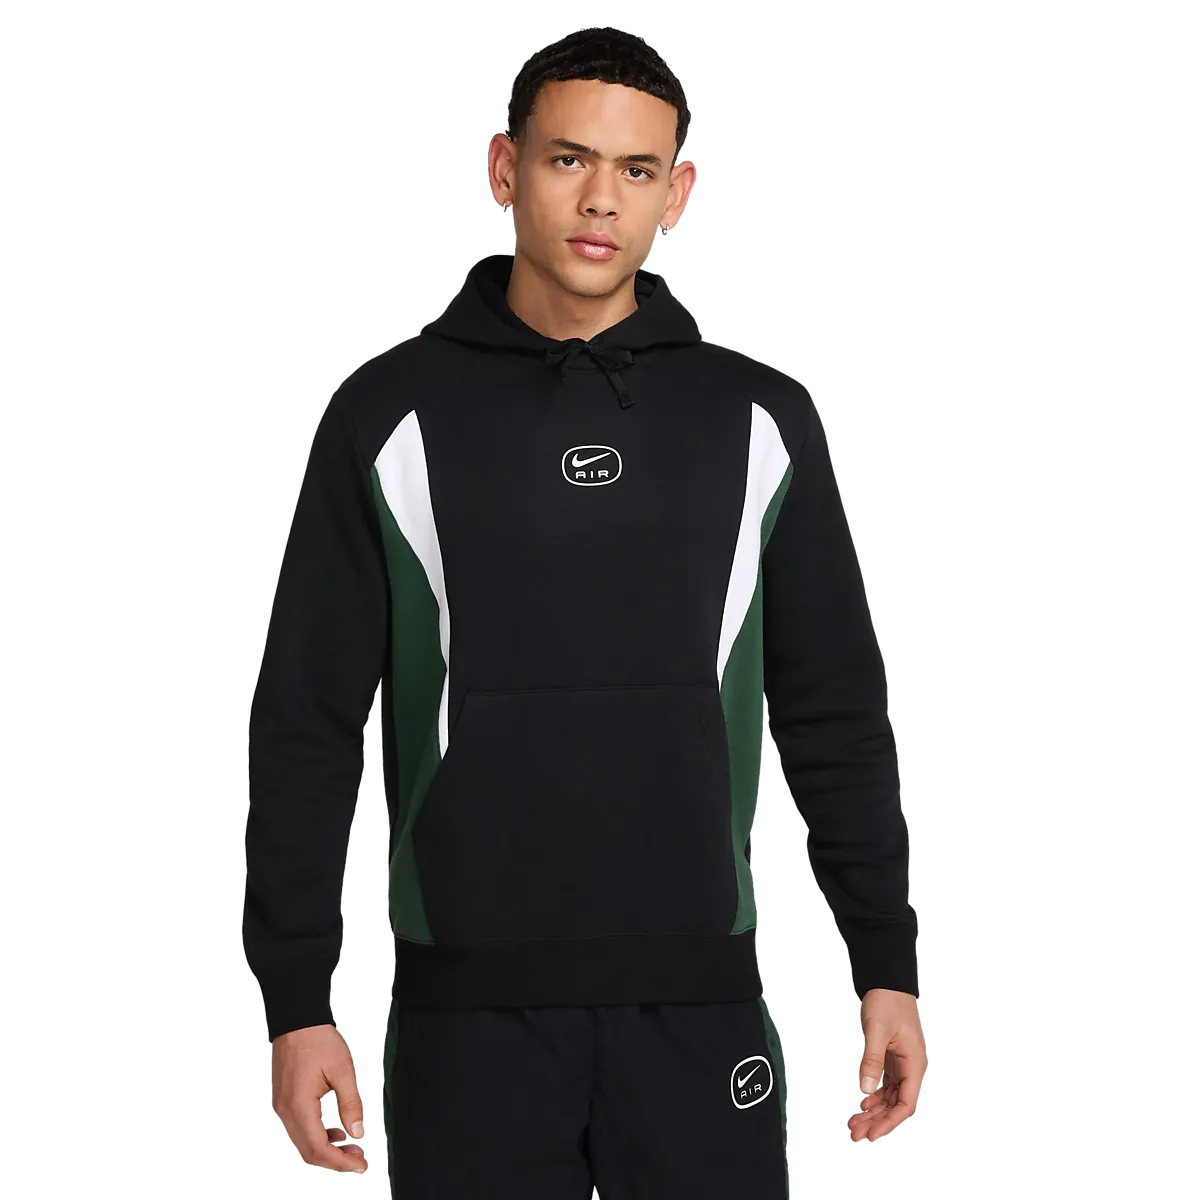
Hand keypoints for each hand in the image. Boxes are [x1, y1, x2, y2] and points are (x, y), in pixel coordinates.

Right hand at [271, 1023, 368, 1173]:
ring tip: (352, 1146)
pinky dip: (318, 1135)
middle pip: (308, 1151)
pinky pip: (300, 1128)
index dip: (340, 1162)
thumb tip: (357, 1133)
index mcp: (299, 1106)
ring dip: (327, 1148)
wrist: (297, 1021)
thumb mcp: (342, 1070)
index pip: (318, 1148)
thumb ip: (351, 1103)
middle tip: (359, 1158)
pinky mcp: (285, 1101)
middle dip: (335, 1159)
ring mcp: (283, 1107)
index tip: (360, 1165)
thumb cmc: (317, 1040)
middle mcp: (286, 1111)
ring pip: (303, 1142)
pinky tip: (336, 1131)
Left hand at [847, 989, 926, 1143]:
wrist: (887, 983)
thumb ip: (871, 1060)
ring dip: (874, 1110)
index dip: (888, 1121)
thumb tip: (865, 1088)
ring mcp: (902, 1063)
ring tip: (855, 1121)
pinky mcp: (892, 1058)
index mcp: (913, 1064)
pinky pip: (886, 1084)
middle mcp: (910, 1067)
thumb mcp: (877, 1031)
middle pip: (896, 1104)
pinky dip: (875, 1095)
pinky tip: (863, 1102)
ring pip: (890, 1096)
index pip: (905, 1104)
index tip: (872, 1133)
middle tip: (857, 1132)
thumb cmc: (888, 1001)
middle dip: (877, 1120)